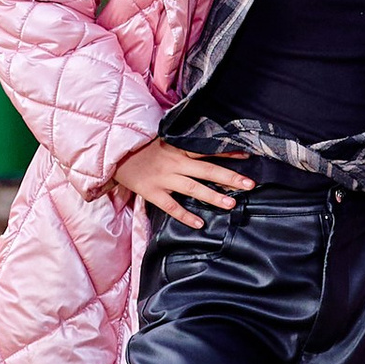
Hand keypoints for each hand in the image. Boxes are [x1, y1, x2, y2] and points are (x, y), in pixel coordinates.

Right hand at [110, 137, 250, 228]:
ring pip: (192, 188)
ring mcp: (163, 178)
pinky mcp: (151, 192)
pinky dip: (185, 215)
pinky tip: (199, 224)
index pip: (208, 149)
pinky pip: (171, 206)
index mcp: (179, 148)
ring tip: (231, 204)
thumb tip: (206, 144)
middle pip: (207, 170)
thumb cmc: (143, 147)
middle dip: (229, 177)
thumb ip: (183, 144)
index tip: (248, 155)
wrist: (115, 154)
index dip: (228, 152)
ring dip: (212, 196)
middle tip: (249, 184)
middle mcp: (174, 163)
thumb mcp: (165, 139)